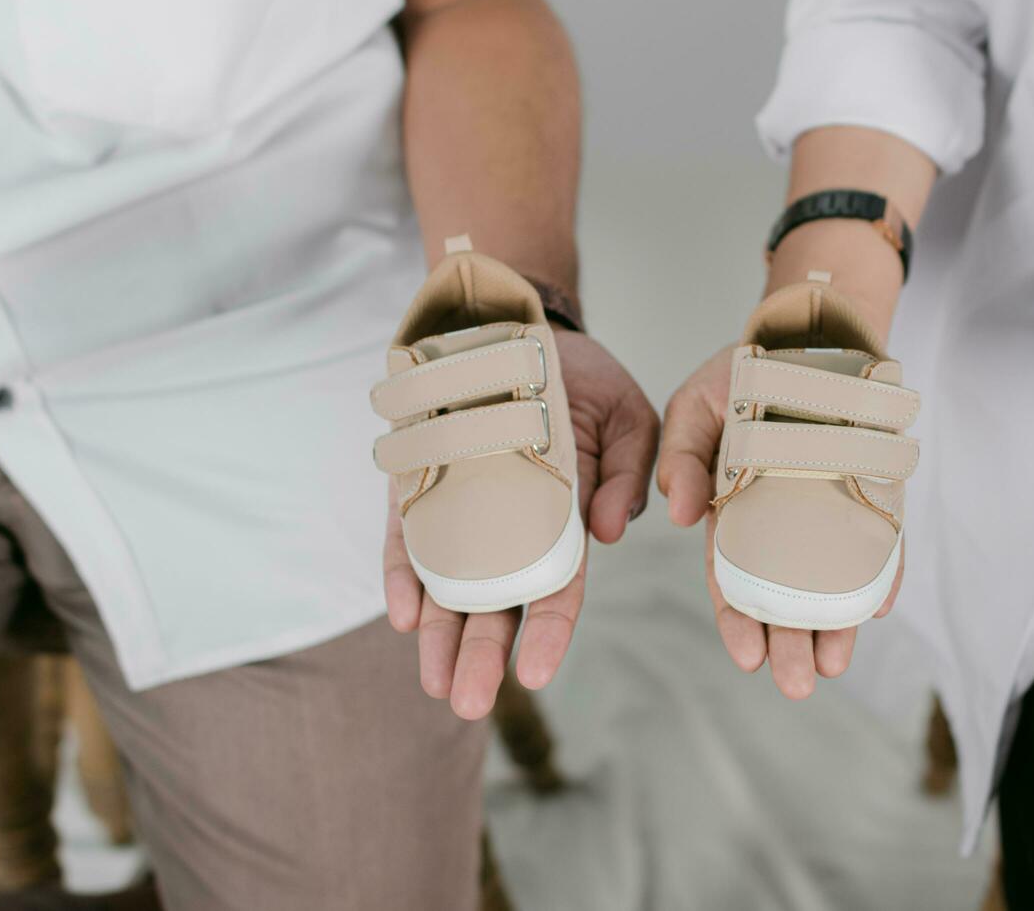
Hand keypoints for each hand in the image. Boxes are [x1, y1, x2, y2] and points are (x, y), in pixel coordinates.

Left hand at [383, 330, 658, 718]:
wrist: (520, 328)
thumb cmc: (582, 379)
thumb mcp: (630, 416)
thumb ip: (629, 473)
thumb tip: (607, 533)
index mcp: (565, 520)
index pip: (558, 587)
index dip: (548, 631)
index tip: (537, 673)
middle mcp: (509, 527)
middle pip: (496, 602)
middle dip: (483, 656)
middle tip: (468, 705)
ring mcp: (461, 508)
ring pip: (448, 584)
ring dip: (440, 634)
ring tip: (433, 683)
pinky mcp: (419, 484)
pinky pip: (408, 535)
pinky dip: (404, 572)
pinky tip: (402, 612)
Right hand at [657, 346, 902, 699]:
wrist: (806, 333)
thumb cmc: (743, 373)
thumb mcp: (693, 406)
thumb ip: (680, 456)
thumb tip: (677, 513)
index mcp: (734, 508)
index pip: (733, 577)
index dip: (738, 618)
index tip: (748, 656)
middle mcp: (783, 519)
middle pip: (785, 593)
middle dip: (790, 641)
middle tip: (797, 684)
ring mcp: (830, 506)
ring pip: (832, 578)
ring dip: (833, 625)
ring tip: (834, 665)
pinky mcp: (872, 489)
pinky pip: (881, 537)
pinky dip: (882, 572)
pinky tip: (878, 606)